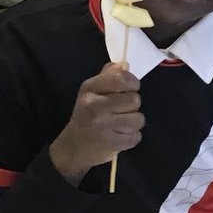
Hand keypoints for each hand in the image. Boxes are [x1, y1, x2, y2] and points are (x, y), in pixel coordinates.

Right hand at [49, 63, 143, 184]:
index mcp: (90, 88)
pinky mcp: (111, 144)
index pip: (121, 78)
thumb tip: (124, 65)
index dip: (133, 83)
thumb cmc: (87, 114)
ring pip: (138, 119)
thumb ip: (109, 76)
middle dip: (132, 105)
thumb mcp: (92, 90)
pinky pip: (136, 136)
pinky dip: (132, 137)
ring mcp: (103, 127)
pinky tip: (120, 135)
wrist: (74, 146)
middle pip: (134, 100)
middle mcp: (95, 106)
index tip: (130, 88)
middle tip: (122, 109)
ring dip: (134, 122)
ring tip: (122, 123)